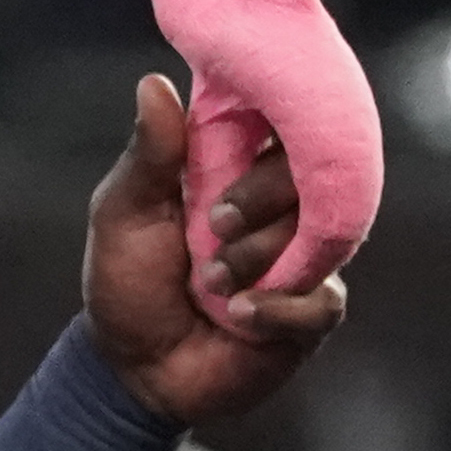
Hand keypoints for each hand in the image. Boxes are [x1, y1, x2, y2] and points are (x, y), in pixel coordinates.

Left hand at [83, 75, 344, 424]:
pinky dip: (280, 306)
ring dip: (261, 257)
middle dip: (261, 199)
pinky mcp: (310, 315)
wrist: (133, 367)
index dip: (276, 127)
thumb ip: (149, 154)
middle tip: (214, 225)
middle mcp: (277, 211)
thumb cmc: (126, 280)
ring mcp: (300, 261)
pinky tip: (239, 314)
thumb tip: (154, 82)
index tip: (243, 142)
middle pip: (311, 176)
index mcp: (237, 173)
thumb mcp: (124, 212)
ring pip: (322, 236)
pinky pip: (325, 299)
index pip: (281, 129)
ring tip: (209, 282)